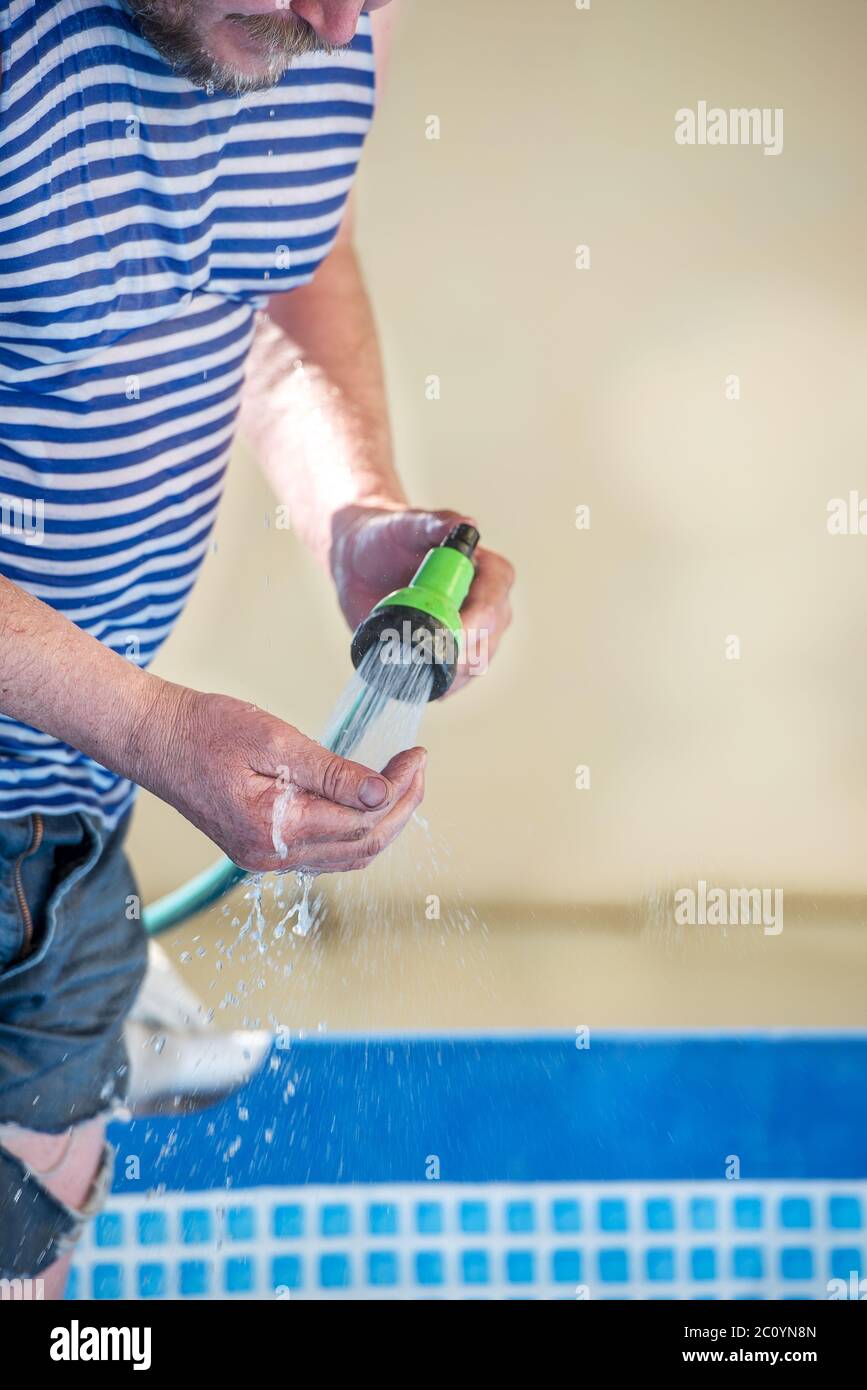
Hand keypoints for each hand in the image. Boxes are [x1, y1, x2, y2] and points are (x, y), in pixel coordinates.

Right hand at [127, 682, 425, 872]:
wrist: (154, 739)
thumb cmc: (205, 728)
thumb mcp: (274, 739)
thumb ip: (331, 772)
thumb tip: (382, 792)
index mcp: (274, 827)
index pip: (361, 821)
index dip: (399, 790)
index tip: (416, 754)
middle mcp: (271, 856)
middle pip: (362, 846)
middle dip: (401, 807)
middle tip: (418, 766)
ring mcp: (265, 859)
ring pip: (347, 856)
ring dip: (383, 822)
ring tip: (404, 781)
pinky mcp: (262, 850)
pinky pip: (325, 853)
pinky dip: (356, 830)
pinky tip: (368, 801)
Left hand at [330, 503, 513, 693]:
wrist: (361, 562)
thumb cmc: (386, 536)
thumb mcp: (406, 524)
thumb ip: (434, 523)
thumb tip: (466, 524)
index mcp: (489, 573)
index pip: (492, 603)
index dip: (475, 623)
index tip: (449, 634)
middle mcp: (490, 606)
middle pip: (488, 640)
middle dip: (460, 655)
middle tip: (425, 659)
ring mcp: (473, 634)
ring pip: (475, 665)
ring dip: (449, 675)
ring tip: (416, 669)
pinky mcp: (451, 654)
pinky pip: (456, 679)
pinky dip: (440, 685)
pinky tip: (421, 682)